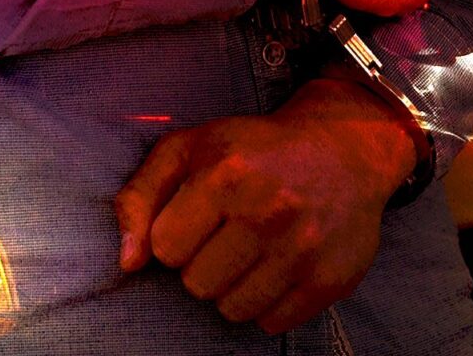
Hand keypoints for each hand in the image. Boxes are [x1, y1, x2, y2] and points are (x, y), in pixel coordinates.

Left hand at [115, 79, 416, 333]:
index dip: (176, 235)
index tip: (197, 216)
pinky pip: (272, 322)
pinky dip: (268, 301)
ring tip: (251, 249)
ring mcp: (303, 248)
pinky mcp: (331, 279)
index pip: (166, 249)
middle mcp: (267, 211)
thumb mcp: (186, 150)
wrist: (344, 149)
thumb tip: (128, 262)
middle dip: (203, 262)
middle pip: (197, 284)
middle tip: (228, 232)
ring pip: (232, 310)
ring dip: (233, 286)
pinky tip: (278, 264)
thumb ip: (140, 198)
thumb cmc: (252, 150)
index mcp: (225, 174)